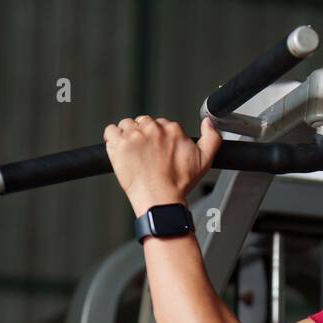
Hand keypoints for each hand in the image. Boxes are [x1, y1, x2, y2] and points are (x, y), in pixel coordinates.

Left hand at [103, 115, 222, 216]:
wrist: (160, 200)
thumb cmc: (179, 184)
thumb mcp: (205, 160)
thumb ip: (211, 138)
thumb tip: (208, 122)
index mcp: (172, 129)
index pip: (160, 123)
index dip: (157, 137)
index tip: (156, 150)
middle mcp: (153, 129)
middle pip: (142, 122)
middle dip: (142, 135)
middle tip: (144, 154)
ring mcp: (134, 135)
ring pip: (126, 125)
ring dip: (127, 136)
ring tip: (132, 154)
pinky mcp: (119, 143)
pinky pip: (110, 131)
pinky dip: (112, 138)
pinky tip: (119, 150)